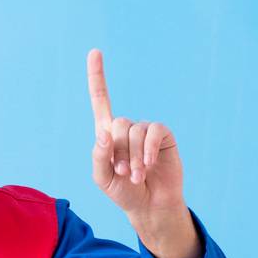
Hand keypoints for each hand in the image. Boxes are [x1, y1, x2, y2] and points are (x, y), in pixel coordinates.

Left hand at [88, 49, 184, 219]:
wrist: (149, 206)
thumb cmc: (124, 193)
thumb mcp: (102, 179)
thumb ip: (99, 156)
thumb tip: (103, 131)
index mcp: (108, 134)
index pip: (101, 100)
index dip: (97, 77)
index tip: (94, 52)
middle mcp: (127, 128)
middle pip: (117, 124)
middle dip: (118, 152)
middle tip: (123, 173)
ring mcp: (146, 131)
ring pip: (134, 132)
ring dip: (133, 158)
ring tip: (136, 176)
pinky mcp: (163, 136)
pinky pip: (153, 132)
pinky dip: (147, 150)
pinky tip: (149, 166)